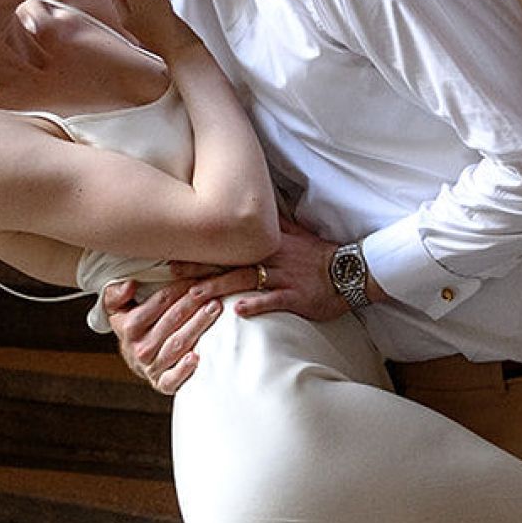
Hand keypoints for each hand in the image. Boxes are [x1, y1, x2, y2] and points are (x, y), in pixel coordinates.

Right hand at [103, 275, 220, 393]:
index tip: (196, 278)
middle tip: (212, 290)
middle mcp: (140, 347)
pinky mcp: (163, 384)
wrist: (135, 360)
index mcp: (129, 326)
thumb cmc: (133, 326)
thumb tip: (129, 285)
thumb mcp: (118, 308)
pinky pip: (173, 379)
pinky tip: (196, 357)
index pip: (160, 302)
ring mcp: (152, 367)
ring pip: (177, 344)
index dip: (179, 287)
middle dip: (193, 303)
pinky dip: (184, 369)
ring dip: (197, 326)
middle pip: (172, 321)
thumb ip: (116, 293)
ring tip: (214, 309)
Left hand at [167, 218, 355, 321]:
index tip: (174, 257)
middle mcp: (271, 258)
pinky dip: (257, 305)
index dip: (201, 252)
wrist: (350, 270)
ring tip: (196, 295)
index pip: (228, 247)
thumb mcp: (294, 233)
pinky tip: (238, 312)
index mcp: (267, 244)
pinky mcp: (296, 296)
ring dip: (220, 287)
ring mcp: (283, 278)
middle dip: (200, 270)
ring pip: (247, 280)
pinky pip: (274, 300)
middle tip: (171, 277)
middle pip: (229, 263)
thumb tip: (251, 210)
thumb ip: (271, 224)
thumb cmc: (319, 255)